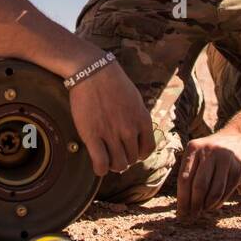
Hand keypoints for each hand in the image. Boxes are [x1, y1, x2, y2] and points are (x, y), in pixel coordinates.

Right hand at [67, 60, 154, 177]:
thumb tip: (137, 135)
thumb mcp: (135, 99)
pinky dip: (101, 169)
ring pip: (119, 165)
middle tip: (115, 153)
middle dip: (125, 158)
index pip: (148, 150)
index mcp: (142, 120)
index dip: (139, 154)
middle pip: (132, 159)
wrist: (92, 71)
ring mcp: (111, 134)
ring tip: (107, 158)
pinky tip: (98, 166)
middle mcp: (130, 130)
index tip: (130, 151)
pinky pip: (101, 163)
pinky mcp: (92, 135)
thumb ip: (138, 118)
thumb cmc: (112, 83)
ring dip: (113, 165)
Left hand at [177, 128, 240, 218]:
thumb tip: (182, 206)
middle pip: (199, 186)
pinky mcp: (239, 168)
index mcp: (194, 148)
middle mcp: (209, 151)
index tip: (181, 214)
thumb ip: (190, 174)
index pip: (184, 179)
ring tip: (203, 210)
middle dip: (194, 205)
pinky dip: (218, 202)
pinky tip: (214, 205)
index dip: (182, 199)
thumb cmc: (212, 154)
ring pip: (214, 191)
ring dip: (207, 205)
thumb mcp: (198, 155)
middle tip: (192, 217)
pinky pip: (226, 191)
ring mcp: (226, 159)